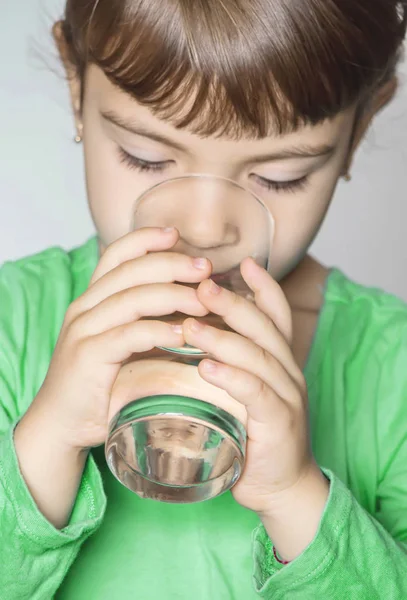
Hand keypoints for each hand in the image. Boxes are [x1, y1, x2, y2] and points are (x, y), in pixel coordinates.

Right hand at [21, 227, 211, 450]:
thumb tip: (192, 303)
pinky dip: (159, 331)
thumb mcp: (121, 342)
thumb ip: (145, 320)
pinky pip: (127, 334)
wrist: (61, 422)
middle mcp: (85, 308)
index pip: (117, 255)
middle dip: (171, 263)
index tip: (177, 234)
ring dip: (173, 295)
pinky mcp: (87, 357)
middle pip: (130, 271)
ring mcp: (83, 331)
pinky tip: (184, 333)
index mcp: (93, 299)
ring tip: (204, 299)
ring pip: (131, 298)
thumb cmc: (100, 382)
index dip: (146, 239)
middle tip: (205, 267)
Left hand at [182, 257, 328, 558]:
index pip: (276, 314)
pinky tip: (208, 368)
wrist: (279, 486)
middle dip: (232, 303)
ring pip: (258, 356)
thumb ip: (226, 362)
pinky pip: (257, 394)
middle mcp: (288, 372)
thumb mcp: (242, 391)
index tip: (241, 262)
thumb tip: (187, 334)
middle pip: (264, 327)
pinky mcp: (279, 424)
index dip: (262, 287)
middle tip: (200, 286)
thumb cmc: (252, 433)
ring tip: (190, 326)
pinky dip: (233, 378)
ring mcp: (287, 397)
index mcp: (279, 360)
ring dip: (223, 338)